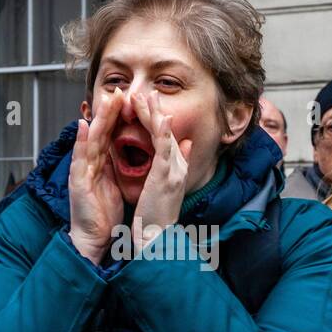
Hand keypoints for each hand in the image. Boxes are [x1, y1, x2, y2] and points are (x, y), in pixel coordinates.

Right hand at [68, 88, 124, 262]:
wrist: (94, 239)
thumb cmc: (105, 215)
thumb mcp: (119, 186)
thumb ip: (124, 166)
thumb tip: (136, 151)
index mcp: (102, 165)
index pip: (112, 135)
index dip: (120, 117)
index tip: (132, 99)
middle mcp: (90, 164)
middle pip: (101, 132)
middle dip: (109, 111)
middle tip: (119, 90)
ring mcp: (82, 171)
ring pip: (91, 139)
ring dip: (97, 118)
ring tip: (105, 100)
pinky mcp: (77, 182)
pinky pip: (80, 158)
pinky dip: (81, 141)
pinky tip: (84, 125)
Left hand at [130, 91, 191, 254]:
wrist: (157, 238)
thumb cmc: (155, 219)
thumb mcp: (164, 190)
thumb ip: (171, 167)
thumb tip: (183, 145)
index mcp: (174, 171)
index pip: (167, 139)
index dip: (158, 121)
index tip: (149, 105)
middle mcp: (178, 167)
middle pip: (168, 132)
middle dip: (158, 111)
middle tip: (150, 92)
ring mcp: (174, 171)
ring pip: (166, 135)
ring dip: (156, 114)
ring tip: (147, 96)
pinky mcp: (167, 176)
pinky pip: (164, 147)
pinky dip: (161, 130)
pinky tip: (157, 115)